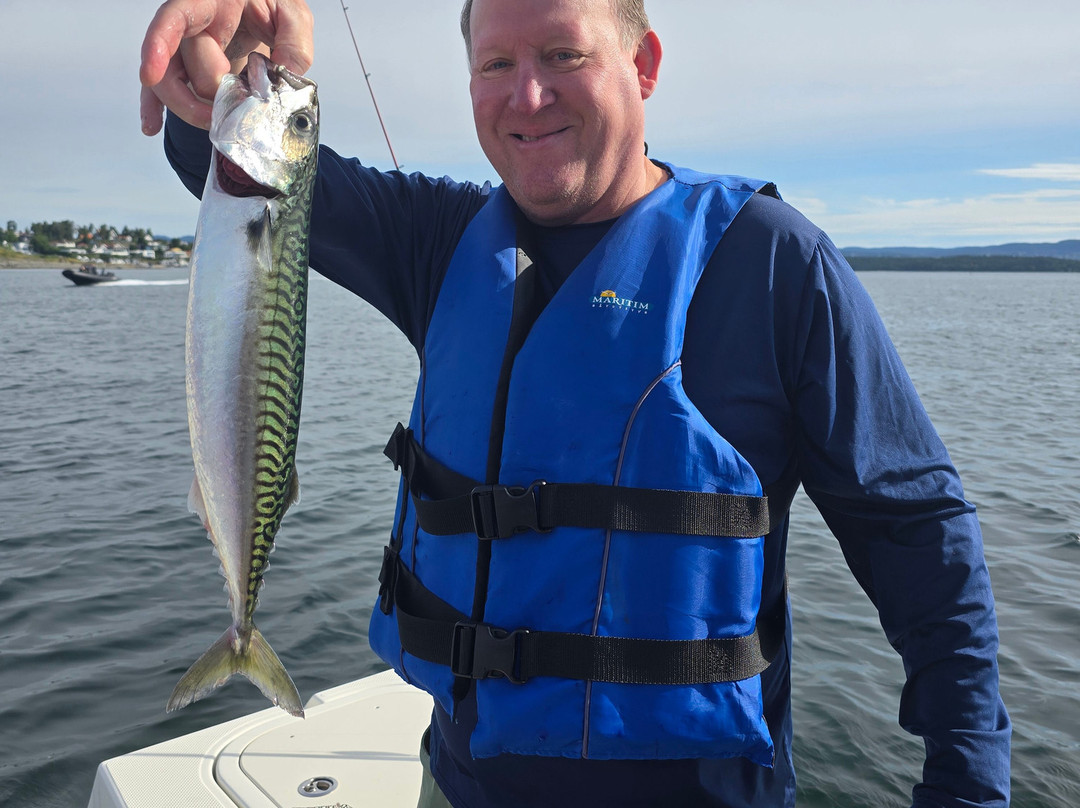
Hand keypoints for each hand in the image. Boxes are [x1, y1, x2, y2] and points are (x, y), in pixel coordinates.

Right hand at [139, 0, 313, 134]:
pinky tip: (152, 125)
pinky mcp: (183, 66)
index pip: (177, 17)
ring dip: (188, 108)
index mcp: (213, 2)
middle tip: (238, 108)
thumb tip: (281, 84)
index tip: (151, 73)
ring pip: (167, 80)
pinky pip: (160, 87)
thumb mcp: (292, 17)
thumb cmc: (273, 9)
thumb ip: (293, 46)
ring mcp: (184, 46)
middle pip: (179, 61)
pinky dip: (155, 108)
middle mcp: (192, 23)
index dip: (160, 43)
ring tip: (215, 125)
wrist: (266, 14)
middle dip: (208, 91)